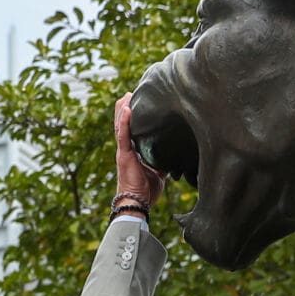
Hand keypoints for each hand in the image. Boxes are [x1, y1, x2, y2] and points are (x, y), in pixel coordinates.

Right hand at [115, 94, 166, 209]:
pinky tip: (128, 110)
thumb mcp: (158, 173)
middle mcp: (126, 149)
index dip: (132, 117)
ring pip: (121, 126)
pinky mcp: (124, 155)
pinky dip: (125, 122)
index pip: (131, 130)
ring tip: (126, 96)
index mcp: (133, 152)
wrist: (137, 203)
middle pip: (123, 124)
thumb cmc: (146, 190)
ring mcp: (124, 151)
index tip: (136, 103)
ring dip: (123, 110)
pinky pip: (123, 135)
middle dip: (125, 108)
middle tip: (129, 93)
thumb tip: (174, 155)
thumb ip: (161, 161)